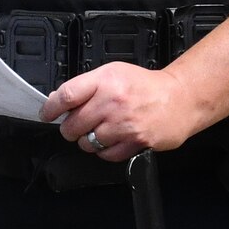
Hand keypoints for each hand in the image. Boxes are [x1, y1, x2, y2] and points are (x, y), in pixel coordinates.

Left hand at [40, 64, 197, 162]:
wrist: (181, 98)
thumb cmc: (146, 86)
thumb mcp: (114, 73)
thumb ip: (87, 86)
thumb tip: (58, 100)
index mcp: (105, 80)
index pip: (66, 96)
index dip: (51, 108)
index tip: (47, 114)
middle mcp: (113, 101)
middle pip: (73, 124)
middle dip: (70, 129)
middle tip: (77, 126)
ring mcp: (124, 123)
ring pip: (88, 143)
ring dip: (88, 141)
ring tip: (99, 133)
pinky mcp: (136, 141)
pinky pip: (106, 155)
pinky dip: (105, 152)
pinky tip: (113, 141)